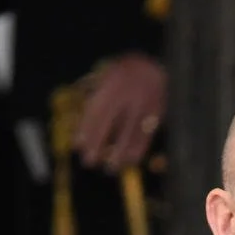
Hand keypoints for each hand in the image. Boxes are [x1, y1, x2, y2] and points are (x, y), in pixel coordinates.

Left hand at [75, 53, 167, 170]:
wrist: (154, 66)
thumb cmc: (123, 73)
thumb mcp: (105, 75)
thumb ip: (94, 96)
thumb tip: (80, 122)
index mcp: (111, 82)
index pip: (96, 109)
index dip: (85, 128)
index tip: (78, 145)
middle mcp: (127, 92)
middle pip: (109, 122)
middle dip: (98, 142)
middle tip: (89, 161)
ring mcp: (143, 103)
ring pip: (129, 132)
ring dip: (119, 153)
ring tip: (110, 168)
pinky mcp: (157, 113)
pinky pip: (146, 135)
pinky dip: (138, 149)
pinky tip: (131, 160)